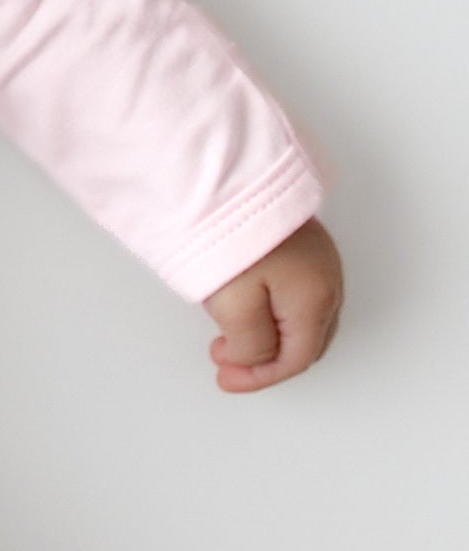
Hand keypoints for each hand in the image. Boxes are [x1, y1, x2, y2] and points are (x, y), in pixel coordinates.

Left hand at [202, 215, 342, 392]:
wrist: (222, 172)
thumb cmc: (229, 229)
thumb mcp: (234, 303)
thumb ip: (251, 344)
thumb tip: (254, 358)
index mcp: (316, 298)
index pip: (297, 357)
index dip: (261, 376)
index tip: (227, 378)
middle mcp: (327, 277)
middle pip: (304, 339)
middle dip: (265, 358)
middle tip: (227, 363)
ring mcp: (317, 256)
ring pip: (301, 317)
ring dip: (268, 335)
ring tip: (230, 337)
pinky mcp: (299, 239)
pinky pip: (294, 291)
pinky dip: (272, 311)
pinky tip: (247, 307)